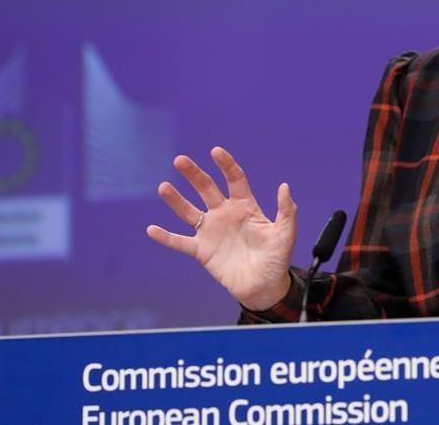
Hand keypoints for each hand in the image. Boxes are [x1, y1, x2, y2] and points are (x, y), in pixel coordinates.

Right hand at [145, 146, 297, 310]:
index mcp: (245, 207)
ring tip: (163, 187)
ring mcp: (211, 232)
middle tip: (180, 160)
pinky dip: (166, 237)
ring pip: (189, 211)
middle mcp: (225, 215)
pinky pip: (180, 242)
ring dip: (176, 200)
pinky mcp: (202, 251)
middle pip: (207, 189)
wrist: (264, 286)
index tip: (215, 151)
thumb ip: (286, 211)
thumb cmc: (277, 259)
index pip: (235, 179)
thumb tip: (285, 186)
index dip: (226, 165)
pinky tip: (151, 229)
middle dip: (194, 174)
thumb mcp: (285, 234)